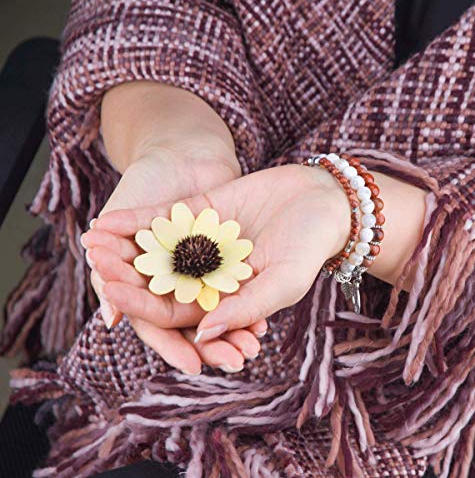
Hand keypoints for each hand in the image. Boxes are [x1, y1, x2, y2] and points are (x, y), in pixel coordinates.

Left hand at [85, 164, 350, 359]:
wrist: (322, 200)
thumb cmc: (310, 247)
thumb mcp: (283, 282)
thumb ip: (246, 308)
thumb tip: (204, 334)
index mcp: (223, 300)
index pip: (177, 311)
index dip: (144, 305)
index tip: (114, 296)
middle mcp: (207, 273)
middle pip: (158, 279)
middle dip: (126, 273)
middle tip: (95, 262)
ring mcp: (201, 241)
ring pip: (155, 248)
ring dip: (124, 246)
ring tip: (92, 240)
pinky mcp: (202, 211)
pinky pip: (165, 218)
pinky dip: (138, 220)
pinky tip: (109, 219)